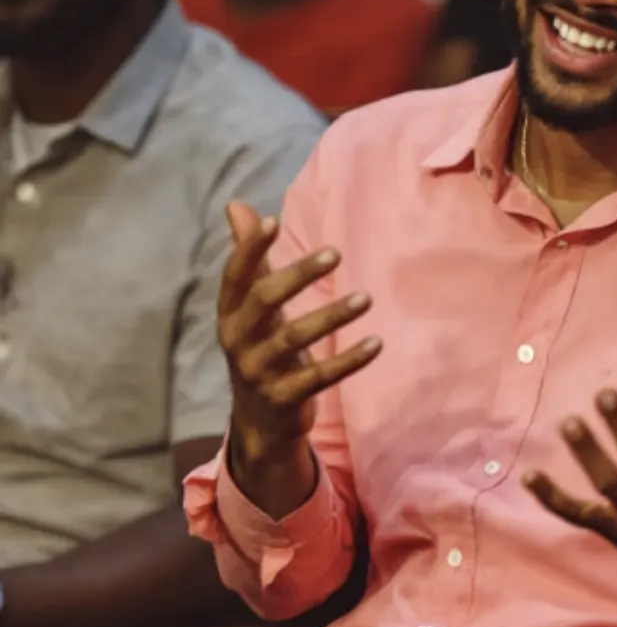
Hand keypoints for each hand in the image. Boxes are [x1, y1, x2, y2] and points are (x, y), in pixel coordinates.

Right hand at [218, 202, 380, 505]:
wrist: (260, 421)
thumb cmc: (260, 347)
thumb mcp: (250, 307)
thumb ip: (250, 259)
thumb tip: (237, 205)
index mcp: (230, 314)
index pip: (235, 276)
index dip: (249, 249)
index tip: (273, 221)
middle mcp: (238, 341)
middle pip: (264, 302)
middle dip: (298, 275)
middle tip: (335, 252)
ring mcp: (259, 372)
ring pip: (295, 339)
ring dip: (332, 316)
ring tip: (367, 298)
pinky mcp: (284, 398)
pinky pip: (320, 376)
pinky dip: (349, 361)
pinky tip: (376, 344)